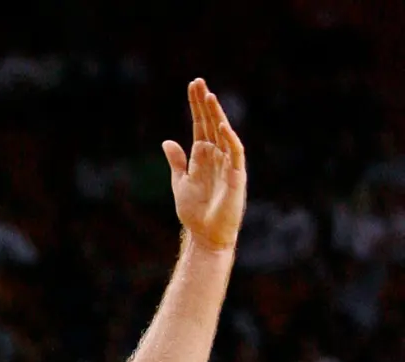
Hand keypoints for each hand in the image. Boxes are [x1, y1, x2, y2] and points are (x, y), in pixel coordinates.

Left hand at [162, 79, 246, 251]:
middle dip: (206, 104)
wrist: (206, 235)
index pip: (201, 125)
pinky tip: (221, 125)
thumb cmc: (195, 212)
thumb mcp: (180, 183)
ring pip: (224, 134)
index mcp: (204, 156)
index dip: (196, 107)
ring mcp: (228, 165)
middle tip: (199, 82)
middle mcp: (218, 156)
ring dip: (217, 115)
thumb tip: (167, 141)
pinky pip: (235, 154)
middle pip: (212, 124)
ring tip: (209, 96)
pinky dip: (229, 139)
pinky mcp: (236, 177)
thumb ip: (177, 162)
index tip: (193, 86)